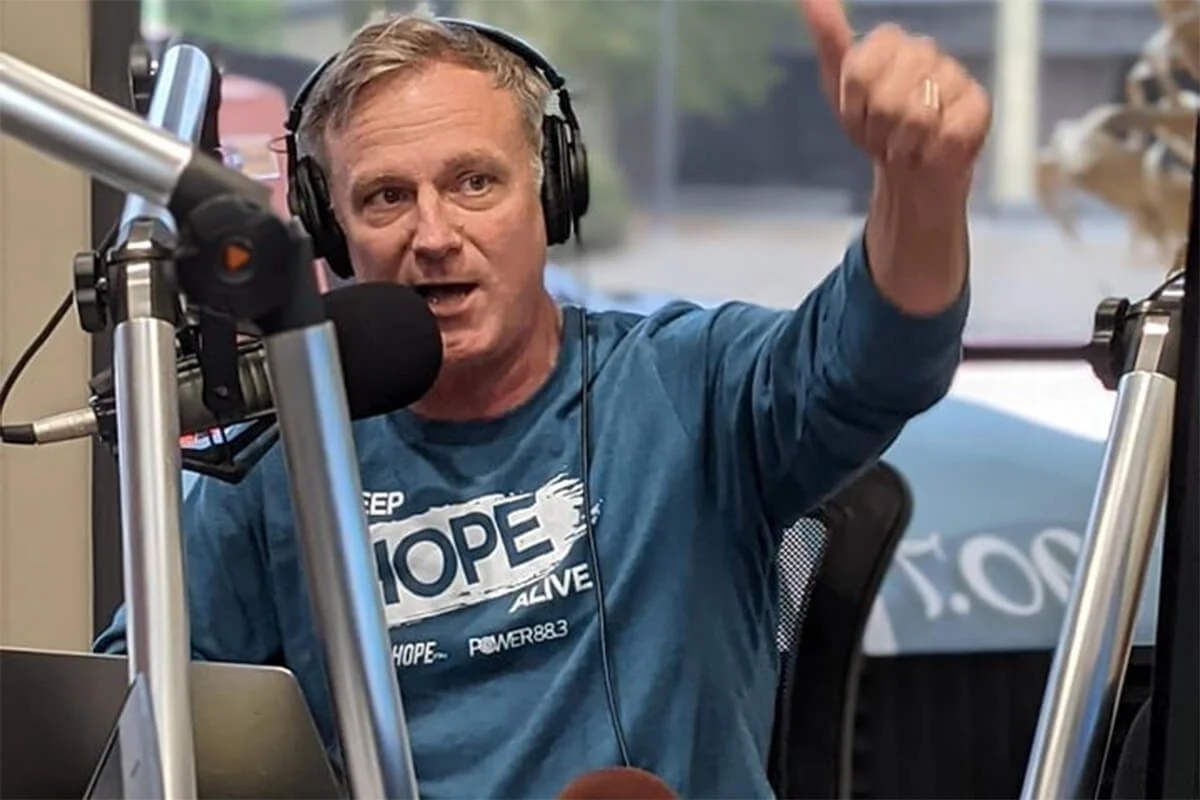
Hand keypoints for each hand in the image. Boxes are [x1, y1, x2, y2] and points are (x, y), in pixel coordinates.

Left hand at [796, 0, 990, 189]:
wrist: (909, 167)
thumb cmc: (874, 124)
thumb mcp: (838, 85)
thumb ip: (828, 36)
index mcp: (889, 41)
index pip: (858, 74)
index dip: (853, 111)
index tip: (859, 119)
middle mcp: (925, 49)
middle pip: (887, 99)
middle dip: (878, 133)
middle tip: (883, 138)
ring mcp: (955, 74)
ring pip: (918, 118)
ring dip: (902, 148)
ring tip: (905, 146)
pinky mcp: (979, 104)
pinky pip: (948, 134)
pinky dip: (930, 154)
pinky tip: (930, 151)